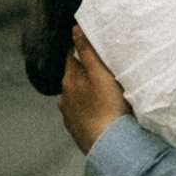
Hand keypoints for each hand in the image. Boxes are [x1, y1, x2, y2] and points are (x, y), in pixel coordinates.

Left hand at [58, 23, 130, 155]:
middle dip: (85, 73)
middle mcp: (64, 98)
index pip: (71, 56)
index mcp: (68, 80)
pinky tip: (101, 113)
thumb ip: (87, 51)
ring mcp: (69, 117)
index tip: (95, 50)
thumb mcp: (101, 73)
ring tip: (103, 95)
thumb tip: (75, 29)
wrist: (111, 146)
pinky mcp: (77, 132)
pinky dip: (88, 111)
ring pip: (77, 97)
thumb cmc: (108, 107)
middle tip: (103, 72)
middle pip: (74, 78)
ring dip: (86, 93)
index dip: (82, 51)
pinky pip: (82, 115)